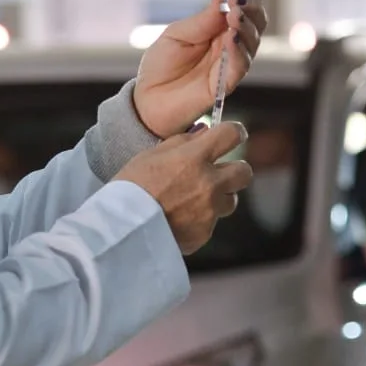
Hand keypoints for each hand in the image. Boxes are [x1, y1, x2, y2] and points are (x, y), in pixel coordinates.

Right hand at [115, 122, 253, 255]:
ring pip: (230, 200)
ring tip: (195, 199)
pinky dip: (201, 219)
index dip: (234, 132)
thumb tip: (205, 133)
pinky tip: (181, 218)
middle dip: (235, 169)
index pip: (231, 134)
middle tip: (220, 171)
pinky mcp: (204, 234)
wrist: (121, 230)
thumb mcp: (151, 154)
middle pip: (244, 172)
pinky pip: (211, 222)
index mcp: (195, 158)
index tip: (233, 135)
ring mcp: (209, 211)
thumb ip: (183, 142)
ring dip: (219, 197)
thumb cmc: (130, 187)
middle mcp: (209, 184)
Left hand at [133, 0, 267, 137]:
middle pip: (255, 21)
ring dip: (247, 25)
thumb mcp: (177, 34)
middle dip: (252, 5)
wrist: (147, 99)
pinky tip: (233, 38)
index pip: (243, 5)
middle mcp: (230, 44)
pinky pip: (240, 66)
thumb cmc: (162, 65)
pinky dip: (239, 51)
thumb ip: (203, 19)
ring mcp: (230, 63)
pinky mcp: (225, 84)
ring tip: (235, 14)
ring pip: (252, 42)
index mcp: (219, 27)